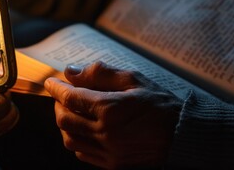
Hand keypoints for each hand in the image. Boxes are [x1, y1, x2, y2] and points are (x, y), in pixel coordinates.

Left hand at [44, 62, 182, 168]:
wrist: (182, 134)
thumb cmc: (159, 103)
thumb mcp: (133, 80)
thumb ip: (99, 73)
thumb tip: (70, 72)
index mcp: (110, 109)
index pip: (70, 97)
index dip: (56, 88)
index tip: (51, 82)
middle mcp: (105, 133)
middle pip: (64, 119)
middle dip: (58, 104)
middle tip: (62, 94)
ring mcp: (108, 151)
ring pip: (69, 138)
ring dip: (64, 123)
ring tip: (71, 111)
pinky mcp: (113, 164)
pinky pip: (82, 153)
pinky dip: (76, 139)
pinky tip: (83, 128)